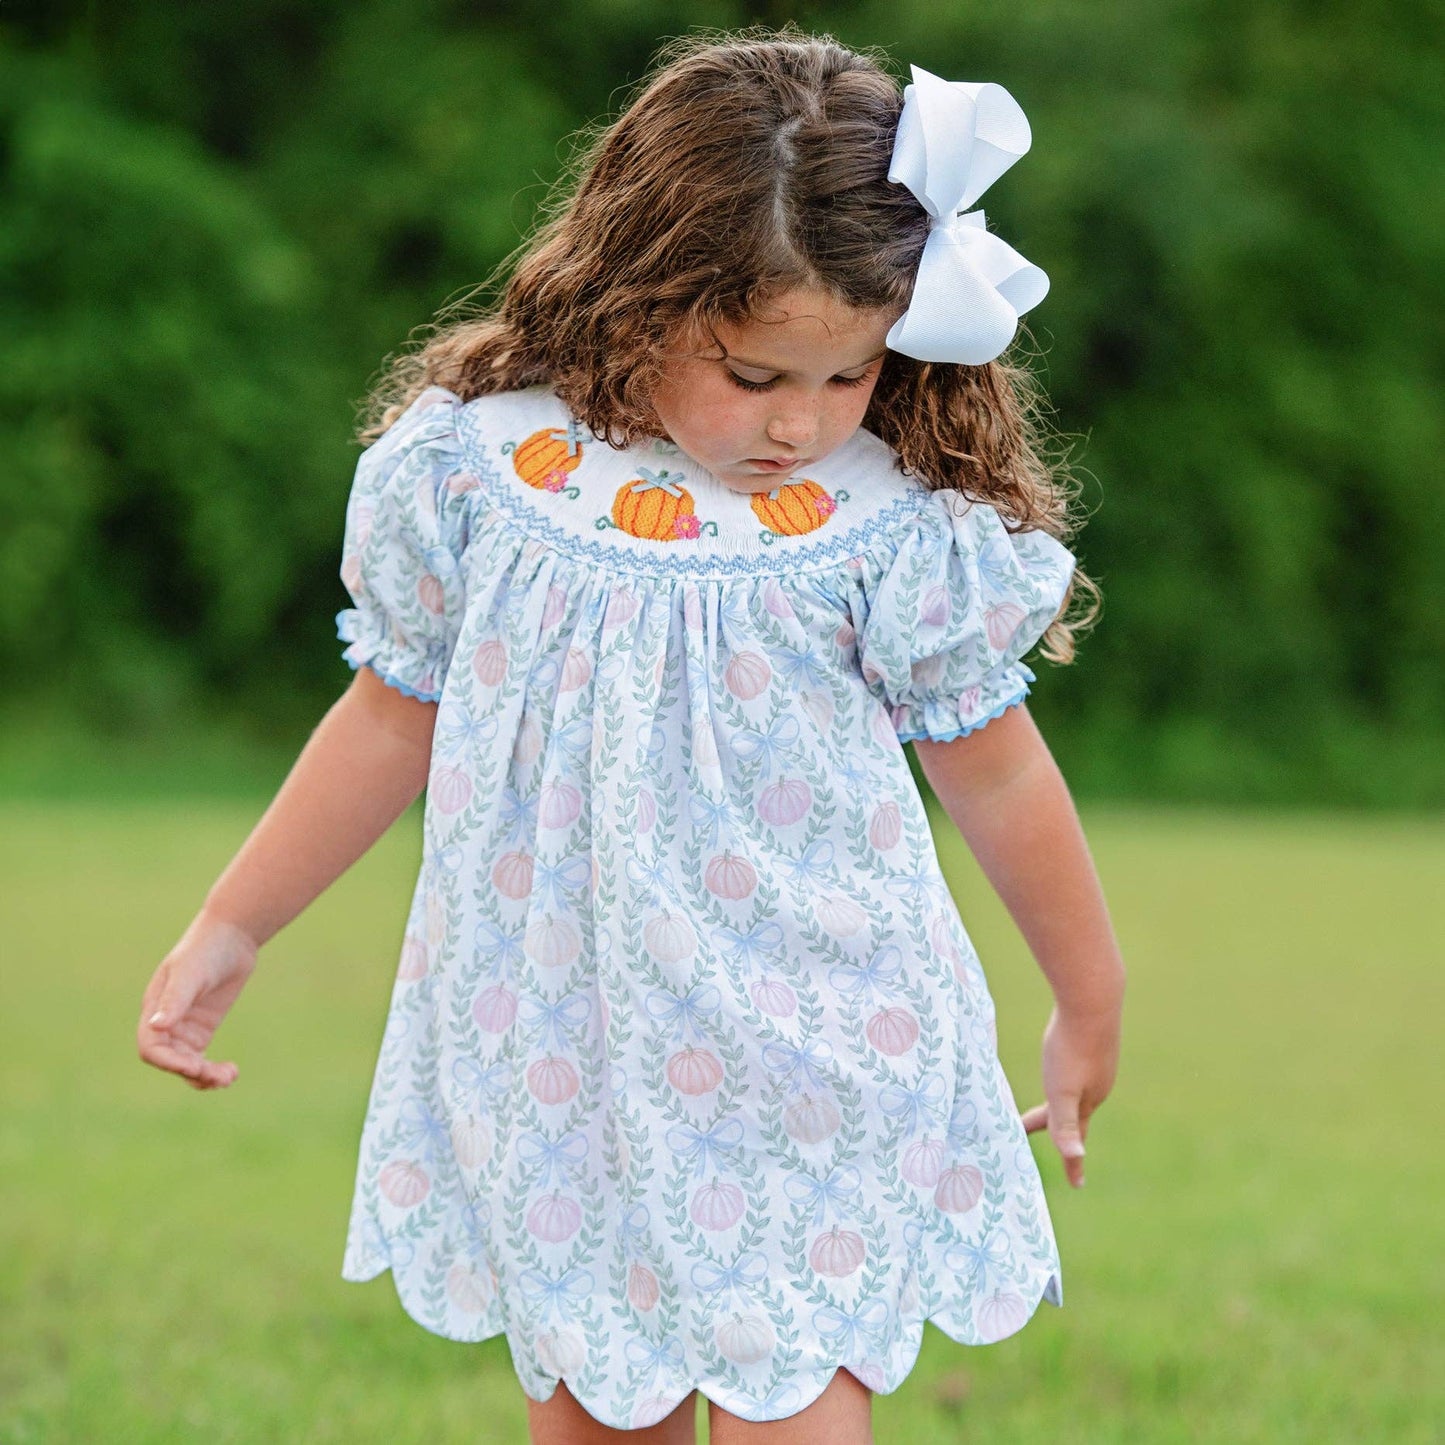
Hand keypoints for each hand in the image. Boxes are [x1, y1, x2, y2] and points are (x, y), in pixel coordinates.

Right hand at [137, 909, 257, 1089]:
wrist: (232, 935)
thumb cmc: (206, 948)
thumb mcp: (190, 973)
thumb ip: (175, 1000)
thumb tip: (157, 1027)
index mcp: (154, 1009)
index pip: (151, 1047)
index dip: (169, 1062)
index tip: (195, 1067)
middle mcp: (166, 1022)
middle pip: (170, 1060)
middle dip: (192, 1072)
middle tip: (219, 1076)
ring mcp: (184, 1027)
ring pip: (186, 1064)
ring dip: (204, 1077)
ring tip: (229, 1078)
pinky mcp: (203, 1028)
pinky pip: (201, 1058)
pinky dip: (213, 1070)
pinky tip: (231, 1072)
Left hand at [1019, 999, 1120, 1188]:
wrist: (1093, 1000)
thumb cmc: (1072, 1047)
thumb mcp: (1061, 1090)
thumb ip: (1065, 1124)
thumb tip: (1076, 1159)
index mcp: (1088, 1100)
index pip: (1076, 1140)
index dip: (1072, 1163)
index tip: (1077, 1186)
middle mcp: (1097, 1084)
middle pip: (1073, 1115)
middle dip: (1057, 1130)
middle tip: (1037, 1136)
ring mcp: (1098, 1063)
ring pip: (1077, 1090)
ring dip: (1061, 1103)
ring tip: (1050, 1107)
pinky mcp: (1094, 1042)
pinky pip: (1078, 1067)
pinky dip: (1067, 1077)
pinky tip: (1067, 1065)